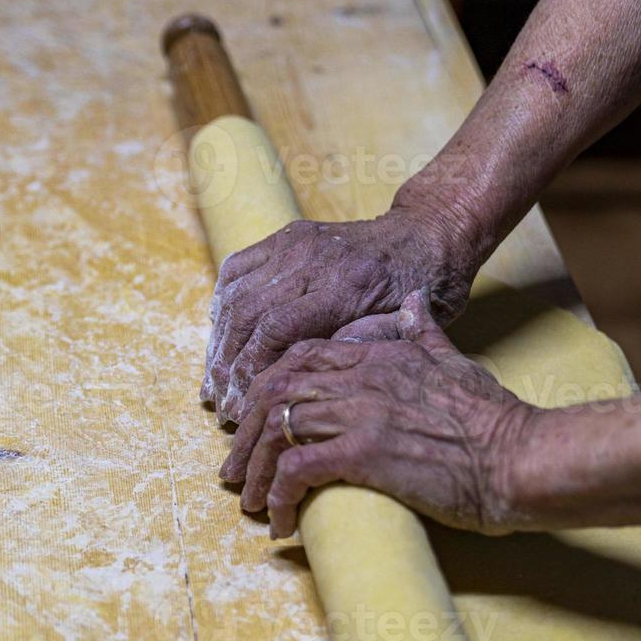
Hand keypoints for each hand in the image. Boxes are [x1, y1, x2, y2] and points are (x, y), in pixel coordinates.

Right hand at [203, 205, 476, 423]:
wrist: (426, 234)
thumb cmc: (425, 291)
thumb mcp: (407, 329)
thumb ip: (360, 351)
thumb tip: (303, 385)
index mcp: (348, 286)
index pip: (276, 330)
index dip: (250, 371)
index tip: (241, 407)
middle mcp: (315, 259)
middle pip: (248, 314)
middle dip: (227, 364)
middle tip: (219, 402)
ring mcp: (296, 243)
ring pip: (236, 294)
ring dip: (219, 341)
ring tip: (214, 380)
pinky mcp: (286, 236)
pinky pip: (238, 268)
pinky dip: (222, 304)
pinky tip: (220, 336)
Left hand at [219, 291, 537, 537]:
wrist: (520, 457)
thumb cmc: (494, 419)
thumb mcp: (453, 362)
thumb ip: (423, 332)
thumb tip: (413, 301)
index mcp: (378, 356)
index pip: (299, 358)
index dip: (265, 389)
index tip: (253, 423)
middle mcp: (361, 379)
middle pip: (274, 392)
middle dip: (245, 434)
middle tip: (235, 472)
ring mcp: (360, 414)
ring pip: (277, 431)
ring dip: (255, 471)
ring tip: (251, 505)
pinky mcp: (364, 454)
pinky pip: (297, 470)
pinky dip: (279, 497)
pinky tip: (282, 523)